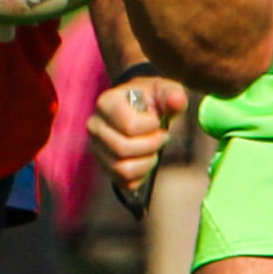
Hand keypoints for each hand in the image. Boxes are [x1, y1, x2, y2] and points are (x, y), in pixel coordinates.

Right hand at [86, 75, 187, 191]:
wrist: (140, 110)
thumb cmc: (151, 99)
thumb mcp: (164, 91)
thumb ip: (173, 94)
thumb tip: (177, 101)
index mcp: (106, 103)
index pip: (129, 126)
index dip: (151, 127)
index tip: (157, 120)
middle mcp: (95, 126)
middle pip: (123, 149)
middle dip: (151, 145)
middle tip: (161, 136)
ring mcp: (97, 149)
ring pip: (123, 169)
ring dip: (147, 161)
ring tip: (153, 149)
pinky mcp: (104, 166)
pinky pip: (125, 182)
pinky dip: (142, 174)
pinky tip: (146, 159)